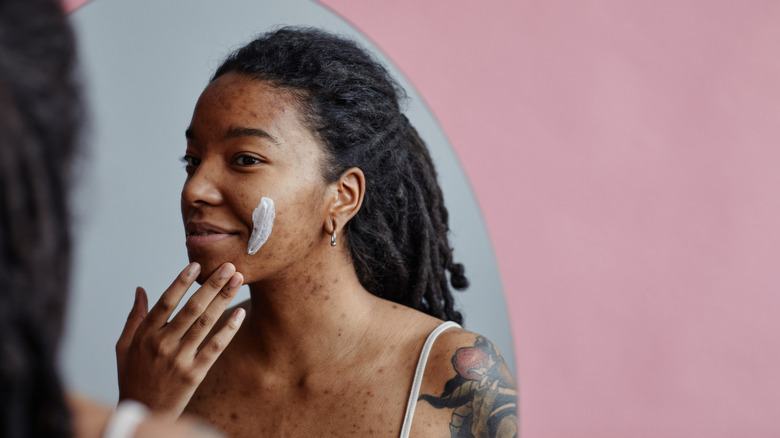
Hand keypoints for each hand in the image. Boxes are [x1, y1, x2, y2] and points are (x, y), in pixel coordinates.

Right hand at [116, 262, 245, 417]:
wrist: (143, 411)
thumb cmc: (133, 376)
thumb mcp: (125, 346)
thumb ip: (134, 317)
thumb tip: (140, 289)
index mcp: (145, 335)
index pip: (166, 302)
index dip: (181, 282)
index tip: (196, 265)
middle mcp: (162, 344)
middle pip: (192, 308)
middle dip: (212, 284)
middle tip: (229, 266)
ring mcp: (180, 359)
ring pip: (206, 323)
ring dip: (224, 299)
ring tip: (238, 280)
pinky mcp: (194, 374)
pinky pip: (215, 347)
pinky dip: (229, 329)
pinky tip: (240, 313)